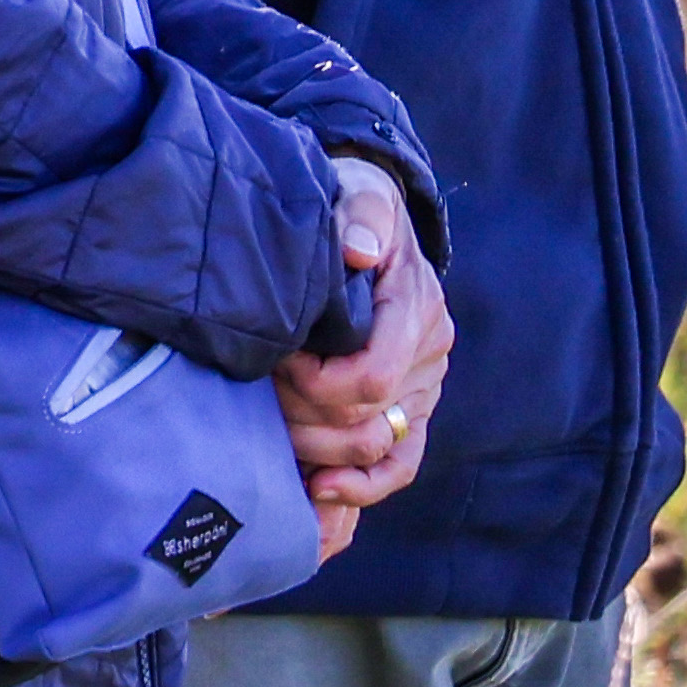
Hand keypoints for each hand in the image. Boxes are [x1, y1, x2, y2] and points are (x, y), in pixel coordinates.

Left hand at [277, 159, 450, 562]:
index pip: (370, 379)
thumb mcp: (360, 195)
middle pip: (364, 424)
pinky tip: (317, 491)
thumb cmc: (356, 209)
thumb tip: (357, 248)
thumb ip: (361, 214)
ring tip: (269, 428)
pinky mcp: (410, 412)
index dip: (314, 385)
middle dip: (300, 417)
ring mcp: (423, 390)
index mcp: (418, 310)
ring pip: (374, 452)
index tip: (275, 359)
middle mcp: (429, 357)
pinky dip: (359, 488)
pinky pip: (398, 466)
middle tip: (258, 390)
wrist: (372, 223)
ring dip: (315, 451)